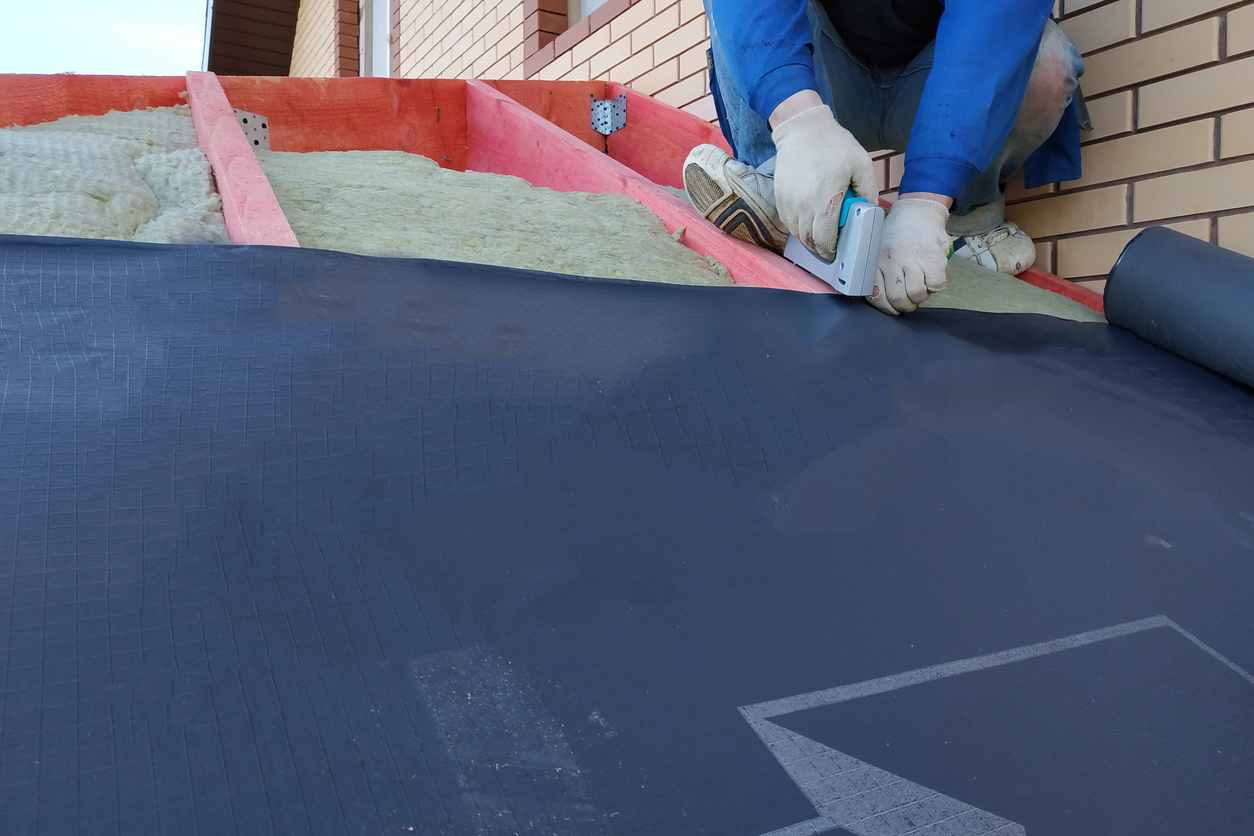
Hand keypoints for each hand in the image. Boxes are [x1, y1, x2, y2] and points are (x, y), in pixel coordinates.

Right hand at [770, 102, 876, 259]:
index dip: (830, 251)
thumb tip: (867, 212)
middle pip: (808, 240)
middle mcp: (804, 206)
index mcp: (826, 200)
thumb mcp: (862, 164)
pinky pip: (787, 221)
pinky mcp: (780, 197)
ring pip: (796, 233)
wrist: (803, 129)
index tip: (835, 252)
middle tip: (828, 245)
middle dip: (819, 247)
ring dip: (807, 238)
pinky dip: (796, 226)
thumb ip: (868, 191)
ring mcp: (789, 202)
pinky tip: (806, 221)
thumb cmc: (834, 145)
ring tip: (817, 234)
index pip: (824, 239)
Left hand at [869, 197, 950, 314]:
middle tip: (909, 302)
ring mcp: (913, 259)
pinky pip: (936, 284)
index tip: (892, 308)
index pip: (877, 294)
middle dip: (904, 306)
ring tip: (921, 288)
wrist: (917, 211)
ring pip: (917, 294)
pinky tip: (933, 279)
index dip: (886, 307)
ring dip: (921, 297)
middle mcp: (893, 260)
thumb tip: (879, 296)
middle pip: (898, 297)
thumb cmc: (896, 234)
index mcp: (877, 261)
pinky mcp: (933, 257)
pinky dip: (936, 287)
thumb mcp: (878, 250)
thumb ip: (878, 272)